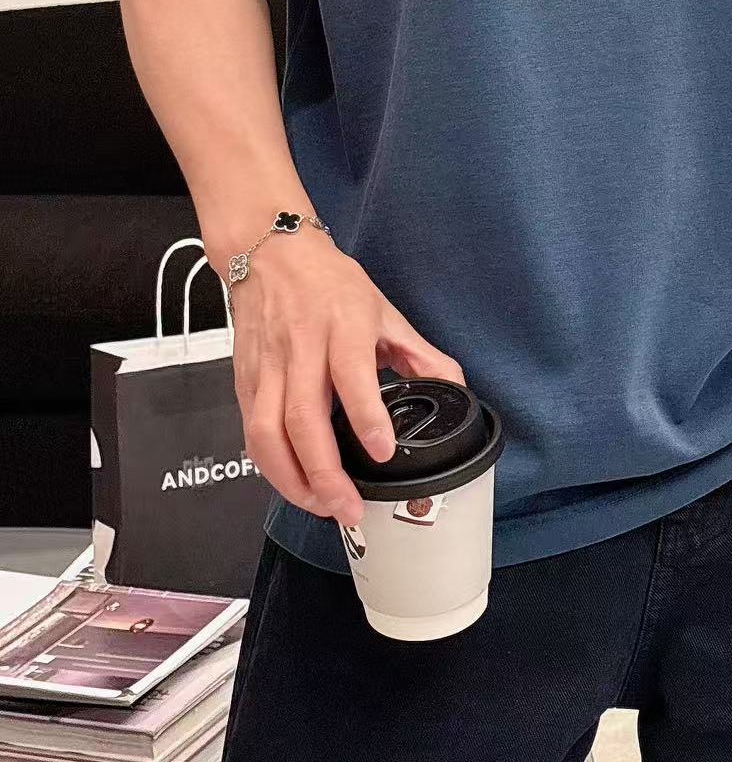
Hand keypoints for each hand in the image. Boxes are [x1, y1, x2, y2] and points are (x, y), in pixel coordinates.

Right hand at [212, 231, 464, 525]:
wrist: (272, 254)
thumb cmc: (329, 282)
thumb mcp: (385, 310)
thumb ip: (421, 355)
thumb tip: (456, 389)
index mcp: (342, 325)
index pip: (351, 375)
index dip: (366, 417)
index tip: (383, 451)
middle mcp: (301, 347)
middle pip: (303, 418)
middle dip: (324, 473)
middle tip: (349, 508)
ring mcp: (268, 366)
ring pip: (267, 433)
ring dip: (292, 480)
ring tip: (321, 505)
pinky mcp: (245, 380)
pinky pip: (251, 431)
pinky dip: (270, 466)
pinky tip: (293, 483)